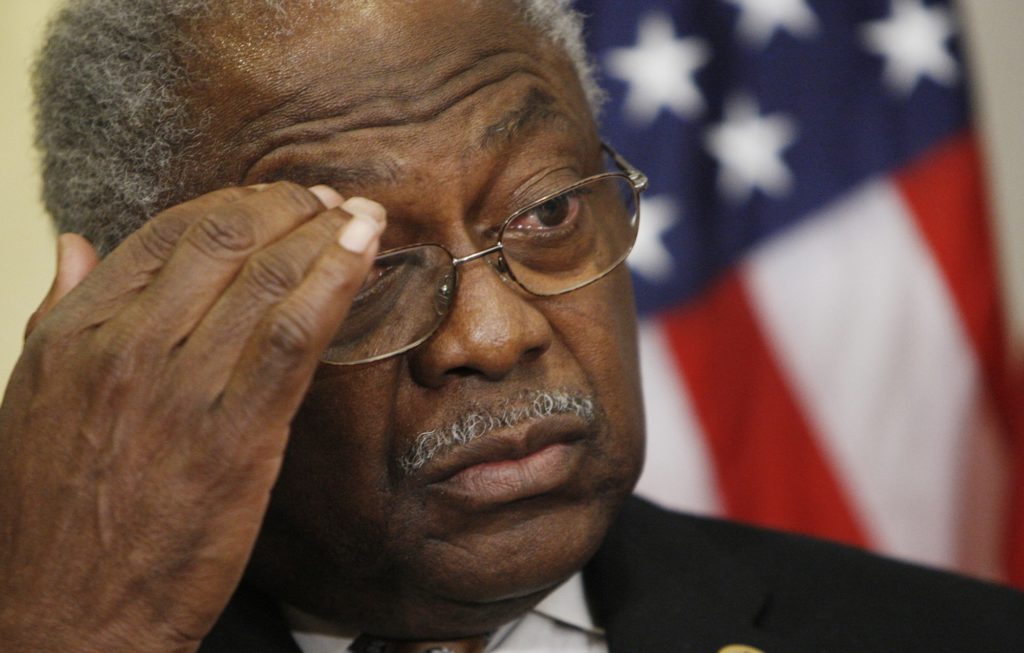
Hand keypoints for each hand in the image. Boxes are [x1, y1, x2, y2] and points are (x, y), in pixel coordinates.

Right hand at [0, 183, 384, 652]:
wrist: (66, 616)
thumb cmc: (51, 515)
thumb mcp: (32, 397)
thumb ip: (57, 312)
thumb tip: (74, 242)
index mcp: (77, 330)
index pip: (168, 232)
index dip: (235, 204)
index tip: (277, 202)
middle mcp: (127, 343)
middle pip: (224, 236)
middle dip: (288, 207)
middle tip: (327, 203)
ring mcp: (182, 385)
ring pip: (266, 275)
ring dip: (324, 233)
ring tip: (360, 219)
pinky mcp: (236, 432)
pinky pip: (293, 333)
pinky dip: (334, 281)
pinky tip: (363, 253)